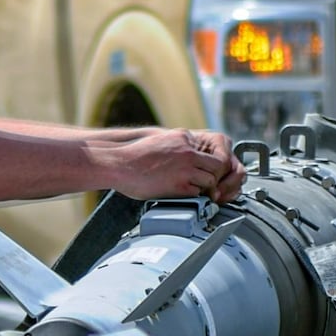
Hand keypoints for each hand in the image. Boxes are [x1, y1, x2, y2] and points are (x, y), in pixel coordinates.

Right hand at [89, 125, 244, 201]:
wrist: (117, 165)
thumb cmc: (133, 158)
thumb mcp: (160, 142)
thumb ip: (177, 148)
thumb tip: (188, 161)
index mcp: (184, 137)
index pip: (209, 151)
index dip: (209, 164)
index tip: (204, 173)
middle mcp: (188, 150)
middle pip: (217, 164)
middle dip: (215, 177)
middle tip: (208, 187)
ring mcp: (185, 166)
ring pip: (211, 180)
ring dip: (206, 189)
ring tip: (196, 193)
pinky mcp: (180, 184)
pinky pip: (199, 193)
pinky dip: (196, 198)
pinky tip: (186, 198)